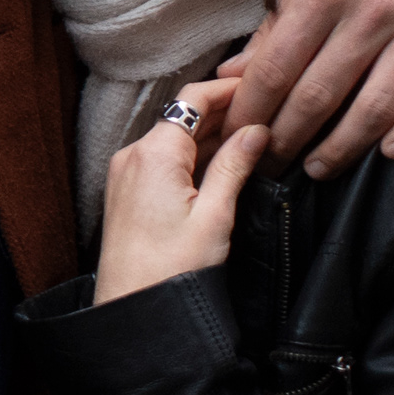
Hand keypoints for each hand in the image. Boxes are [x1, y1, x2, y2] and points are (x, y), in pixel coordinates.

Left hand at [95, 82, 267, 302]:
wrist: (131, 309)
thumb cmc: (170, 270)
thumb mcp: (214, 216)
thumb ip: (234, 166)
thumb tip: (256, 130)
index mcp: (153, 153)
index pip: (193, 98)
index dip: (229, 88)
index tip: (261, 85)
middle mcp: (133, 155)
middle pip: (182, 115)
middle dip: (224, 112)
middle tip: (266, 111)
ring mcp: (126, 173)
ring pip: (174, 138)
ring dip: (210, 135)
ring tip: (252, 134)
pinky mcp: (127, 191)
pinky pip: (163, 160)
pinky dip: (192, 156)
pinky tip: (221, 163)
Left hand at [232, 0, 393, 175]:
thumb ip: (273, 19)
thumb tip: (230, 73)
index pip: (276, 68)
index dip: (252, 112)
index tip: (236, 137)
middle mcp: (372, 10)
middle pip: (318, 95)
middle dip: (287, 140)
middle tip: (270, 167)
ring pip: (376, 107)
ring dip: (341, 148)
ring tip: (317, 168)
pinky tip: (390, 150)